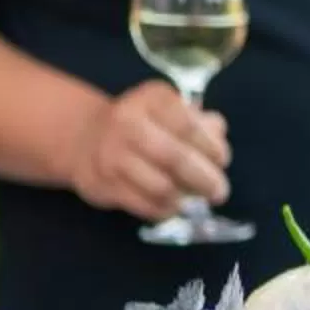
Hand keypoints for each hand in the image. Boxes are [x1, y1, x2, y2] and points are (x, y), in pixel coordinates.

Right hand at [68, 81, 230, 221]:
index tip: (222, 160)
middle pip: (174, 157)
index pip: (188, 125)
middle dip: (204, 179)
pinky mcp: (102, 183)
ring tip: (195, 200)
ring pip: (160, 186)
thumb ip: (201, 122)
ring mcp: (111, 154)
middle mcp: (127, 121)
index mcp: (151, 98)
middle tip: (219, 192)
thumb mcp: (172, 111)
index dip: (211, 147)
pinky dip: (165, 210)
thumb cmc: (146, 125)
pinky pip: (143, 205)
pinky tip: (173, 207)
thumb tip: (218, 133)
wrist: (87, 138)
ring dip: (185, 198)